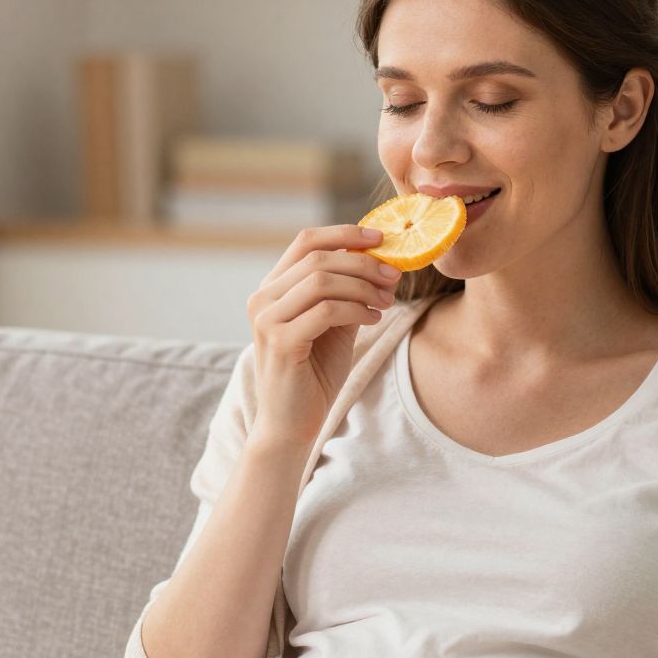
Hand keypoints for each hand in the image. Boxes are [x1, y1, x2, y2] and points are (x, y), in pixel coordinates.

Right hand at [247, 224, 400, 447]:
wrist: (292, 424)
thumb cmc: (314, 374)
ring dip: (363, 288)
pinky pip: (326, 311)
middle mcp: (263, 298)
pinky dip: (357, 310)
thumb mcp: (335, 325)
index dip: (345, 234)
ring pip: (322, 282)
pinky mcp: (281, 342)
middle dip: (363, 264)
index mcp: (273, 288)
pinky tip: (373, 320)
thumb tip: (382, 263)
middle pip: (318, 258)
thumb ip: (349, 293)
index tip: (381, 239)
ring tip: (386, 303)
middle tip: (393, 277)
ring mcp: (267, 319)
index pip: (307, 241)